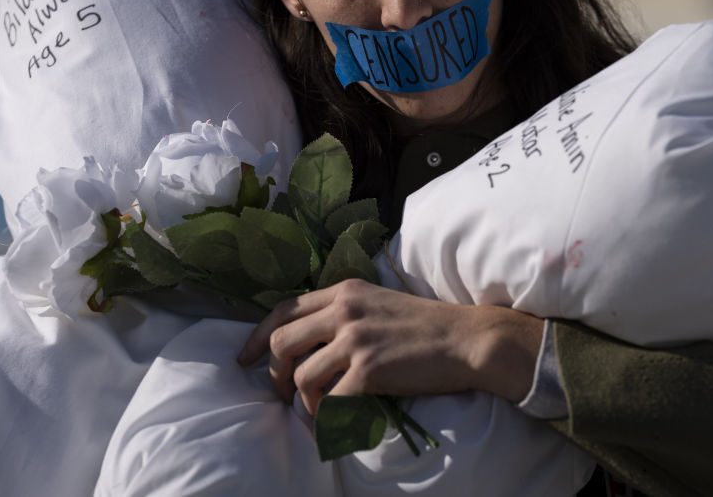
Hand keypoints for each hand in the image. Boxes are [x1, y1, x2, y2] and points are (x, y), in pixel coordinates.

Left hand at [238, 279, 542, 414]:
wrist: (466, 339)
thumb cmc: (427, 324)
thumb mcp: (379, 302)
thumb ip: (346, 311)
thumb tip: (312, 342)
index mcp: (345, 290)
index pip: (284, 309)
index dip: (258, 337)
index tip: (246, 359)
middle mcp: (345, 310)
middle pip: (282, 342)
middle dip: (275, 374)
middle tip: (283, 393)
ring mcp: (356, 339)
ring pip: (302, 376)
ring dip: (304, 401)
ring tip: (317, 410)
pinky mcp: (369, 369)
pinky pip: (330, 401)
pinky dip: (328, 417)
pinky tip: (339, 422)